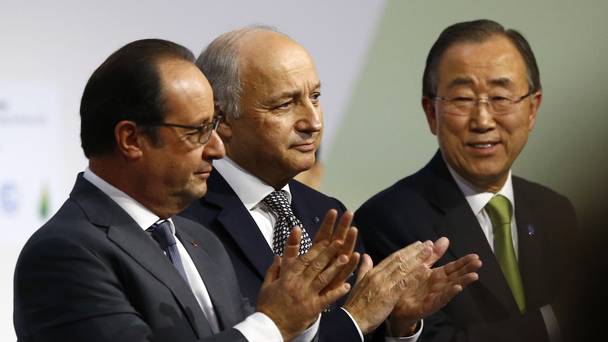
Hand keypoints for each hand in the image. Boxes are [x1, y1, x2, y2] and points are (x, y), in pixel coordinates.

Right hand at [256, 210, 359, 340]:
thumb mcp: (267, 285)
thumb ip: (274, 270)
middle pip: (316, 264)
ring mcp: (306, 295)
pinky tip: (346, 285)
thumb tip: (278, 256)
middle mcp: (298, 283)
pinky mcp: (313, 308)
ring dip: (335, 267)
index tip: (325, 239)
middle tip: (339, 241)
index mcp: (287, 277)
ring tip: (346, 257)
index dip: (315, 248)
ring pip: (323, 278)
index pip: (303, 258)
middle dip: (328, 252)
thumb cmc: (267, 307)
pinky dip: (337, 292)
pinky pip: (327, 298)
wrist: (269, 327)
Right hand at [342, 240, 434, 333]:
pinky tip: (424, 269)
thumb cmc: (356, 305)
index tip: (417, 244)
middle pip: (399, 260)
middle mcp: (379, 275)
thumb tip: (365, 256)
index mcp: (373, 273)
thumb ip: (364, 269)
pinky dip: (414, 274)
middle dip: (415, 251)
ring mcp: (384, 284)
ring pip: (403, 268)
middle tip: (428, 244)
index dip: (406, 250)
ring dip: (418, 259)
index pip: (392, 258)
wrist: (352, 320)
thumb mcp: (358, 283)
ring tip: (430, 251)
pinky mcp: (388, 295)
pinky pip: (404, 282)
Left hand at [388, 237, 481, 335]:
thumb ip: (434, 255)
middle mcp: (438, 286)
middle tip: (479, 263)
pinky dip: (448, 294)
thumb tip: (445, 239)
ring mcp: (434, 296)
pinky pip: (439, 299)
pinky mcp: (427, 306)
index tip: (475, 256)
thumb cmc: (409, 285)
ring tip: (473, 276)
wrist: (395, 304)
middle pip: (455, 276)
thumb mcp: (421, 266)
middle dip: (467, 270)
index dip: (464, 262)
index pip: (453, 267)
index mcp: (437, 275)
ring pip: (451, 288)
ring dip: (462, 282)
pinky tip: (456, 288)